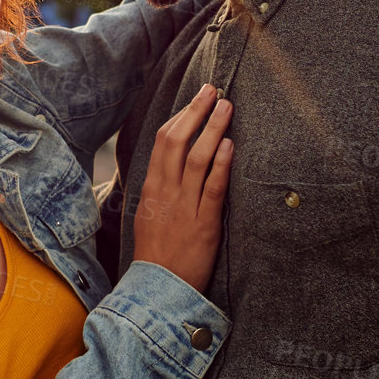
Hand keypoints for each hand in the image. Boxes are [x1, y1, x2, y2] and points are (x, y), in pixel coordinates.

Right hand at [133, 84, 232, 292]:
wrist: (156, 289)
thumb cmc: (157, 253)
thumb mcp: (150, 214)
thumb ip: (162, 188)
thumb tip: (174, 165)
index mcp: (151, 186)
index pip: (164, 141)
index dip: (181, 116)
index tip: (197, 99)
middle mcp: (165, 190)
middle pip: (178, 140)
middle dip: (196, 111)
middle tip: (213, 90)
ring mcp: (183, 206)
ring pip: (197, 158)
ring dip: (212, 129)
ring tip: (227, 107)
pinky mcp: (203, 223)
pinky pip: (211, 188)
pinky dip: (220, 165)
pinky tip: (229, 145)